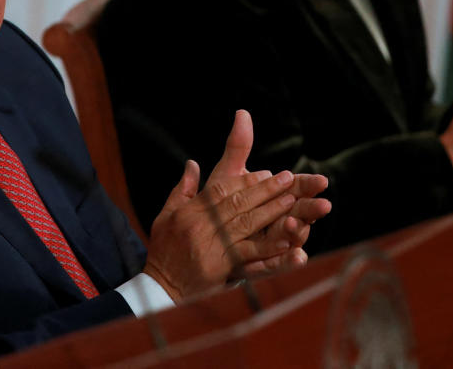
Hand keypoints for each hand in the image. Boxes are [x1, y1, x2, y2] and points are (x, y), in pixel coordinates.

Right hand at [142, 110, 329, 300]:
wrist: (161, 289)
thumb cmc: (164, 251)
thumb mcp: (166, 216)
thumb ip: (183, 190)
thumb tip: (192, 163)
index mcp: (189, 212)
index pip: (221, 190)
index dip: (245, 180)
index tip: (266, 173)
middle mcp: (200, 225)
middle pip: (237, 203)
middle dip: (265, 190)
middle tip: (287, 179)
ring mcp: (210, 246)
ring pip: (246, 224)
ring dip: (271, 211)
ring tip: (292, 200)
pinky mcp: (219, 267)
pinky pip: (248, 254)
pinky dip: (268, 247)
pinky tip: (287, 241)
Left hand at [204, 111, 329, 276]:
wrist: (198, 241)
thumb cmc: (219, 205)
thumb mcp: (227, 175)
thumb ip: (238, 148)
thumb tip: (242, 113)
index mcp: (275, 199)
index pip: (296, 188)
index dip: (308, 185)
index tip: (321, 180)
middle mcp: (279, 220)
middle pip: (300, 213)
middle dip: (311, 209)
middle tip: (323, 204)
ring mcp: (273, 243)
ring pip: (292, 238)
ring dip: (298, 233)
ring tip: (295, 227)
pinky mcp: (263, 263)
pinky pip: (278, 263)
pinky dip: (288, 260)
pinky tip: (298, 258)